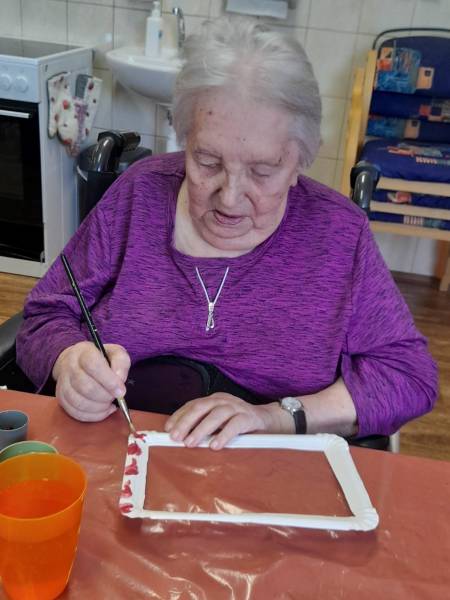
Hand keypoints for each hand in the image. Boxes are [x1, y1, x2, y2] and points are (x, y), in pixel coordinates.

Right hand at [52, 341, 130, 421]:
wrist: (76, 360)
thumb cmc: (101, 358)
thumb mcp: (115, 353)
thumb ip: (121, 363)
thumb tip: (120, 380)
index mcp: (84, 353)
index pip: (93, 365)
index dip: (109, 381)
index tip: (121, 391)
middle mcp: (69, 367)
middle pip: (85, 387)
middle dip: (105, 396)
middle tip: (116, 397)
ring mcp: (63, 383)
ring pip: (79, 401)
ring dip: (99, 408)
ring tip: (109, 404)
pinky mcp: (61, 397)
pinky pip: (74, 412)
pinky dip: (92, 416)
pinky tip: (103, 410)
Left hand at [164, 393, 294, 449]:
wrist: (270, 421)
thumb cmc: (239, 424)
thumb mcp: (220, 422)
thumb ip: (204, 426)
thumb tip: (181, 439)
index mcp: (214, 399)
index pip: (192, 405)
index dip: (179, 416)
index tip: (167, 430)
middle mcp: (224, 400)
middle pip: (201, 407)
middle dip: (186, 422)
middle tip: (175, 437)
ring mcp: (237, 407)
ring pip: (216, 415)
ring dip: (201, 429)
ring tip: (190, 443)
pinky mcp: (250, 418)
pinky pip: (235, 425)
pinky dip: (223, 435)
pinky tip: (215, 446)